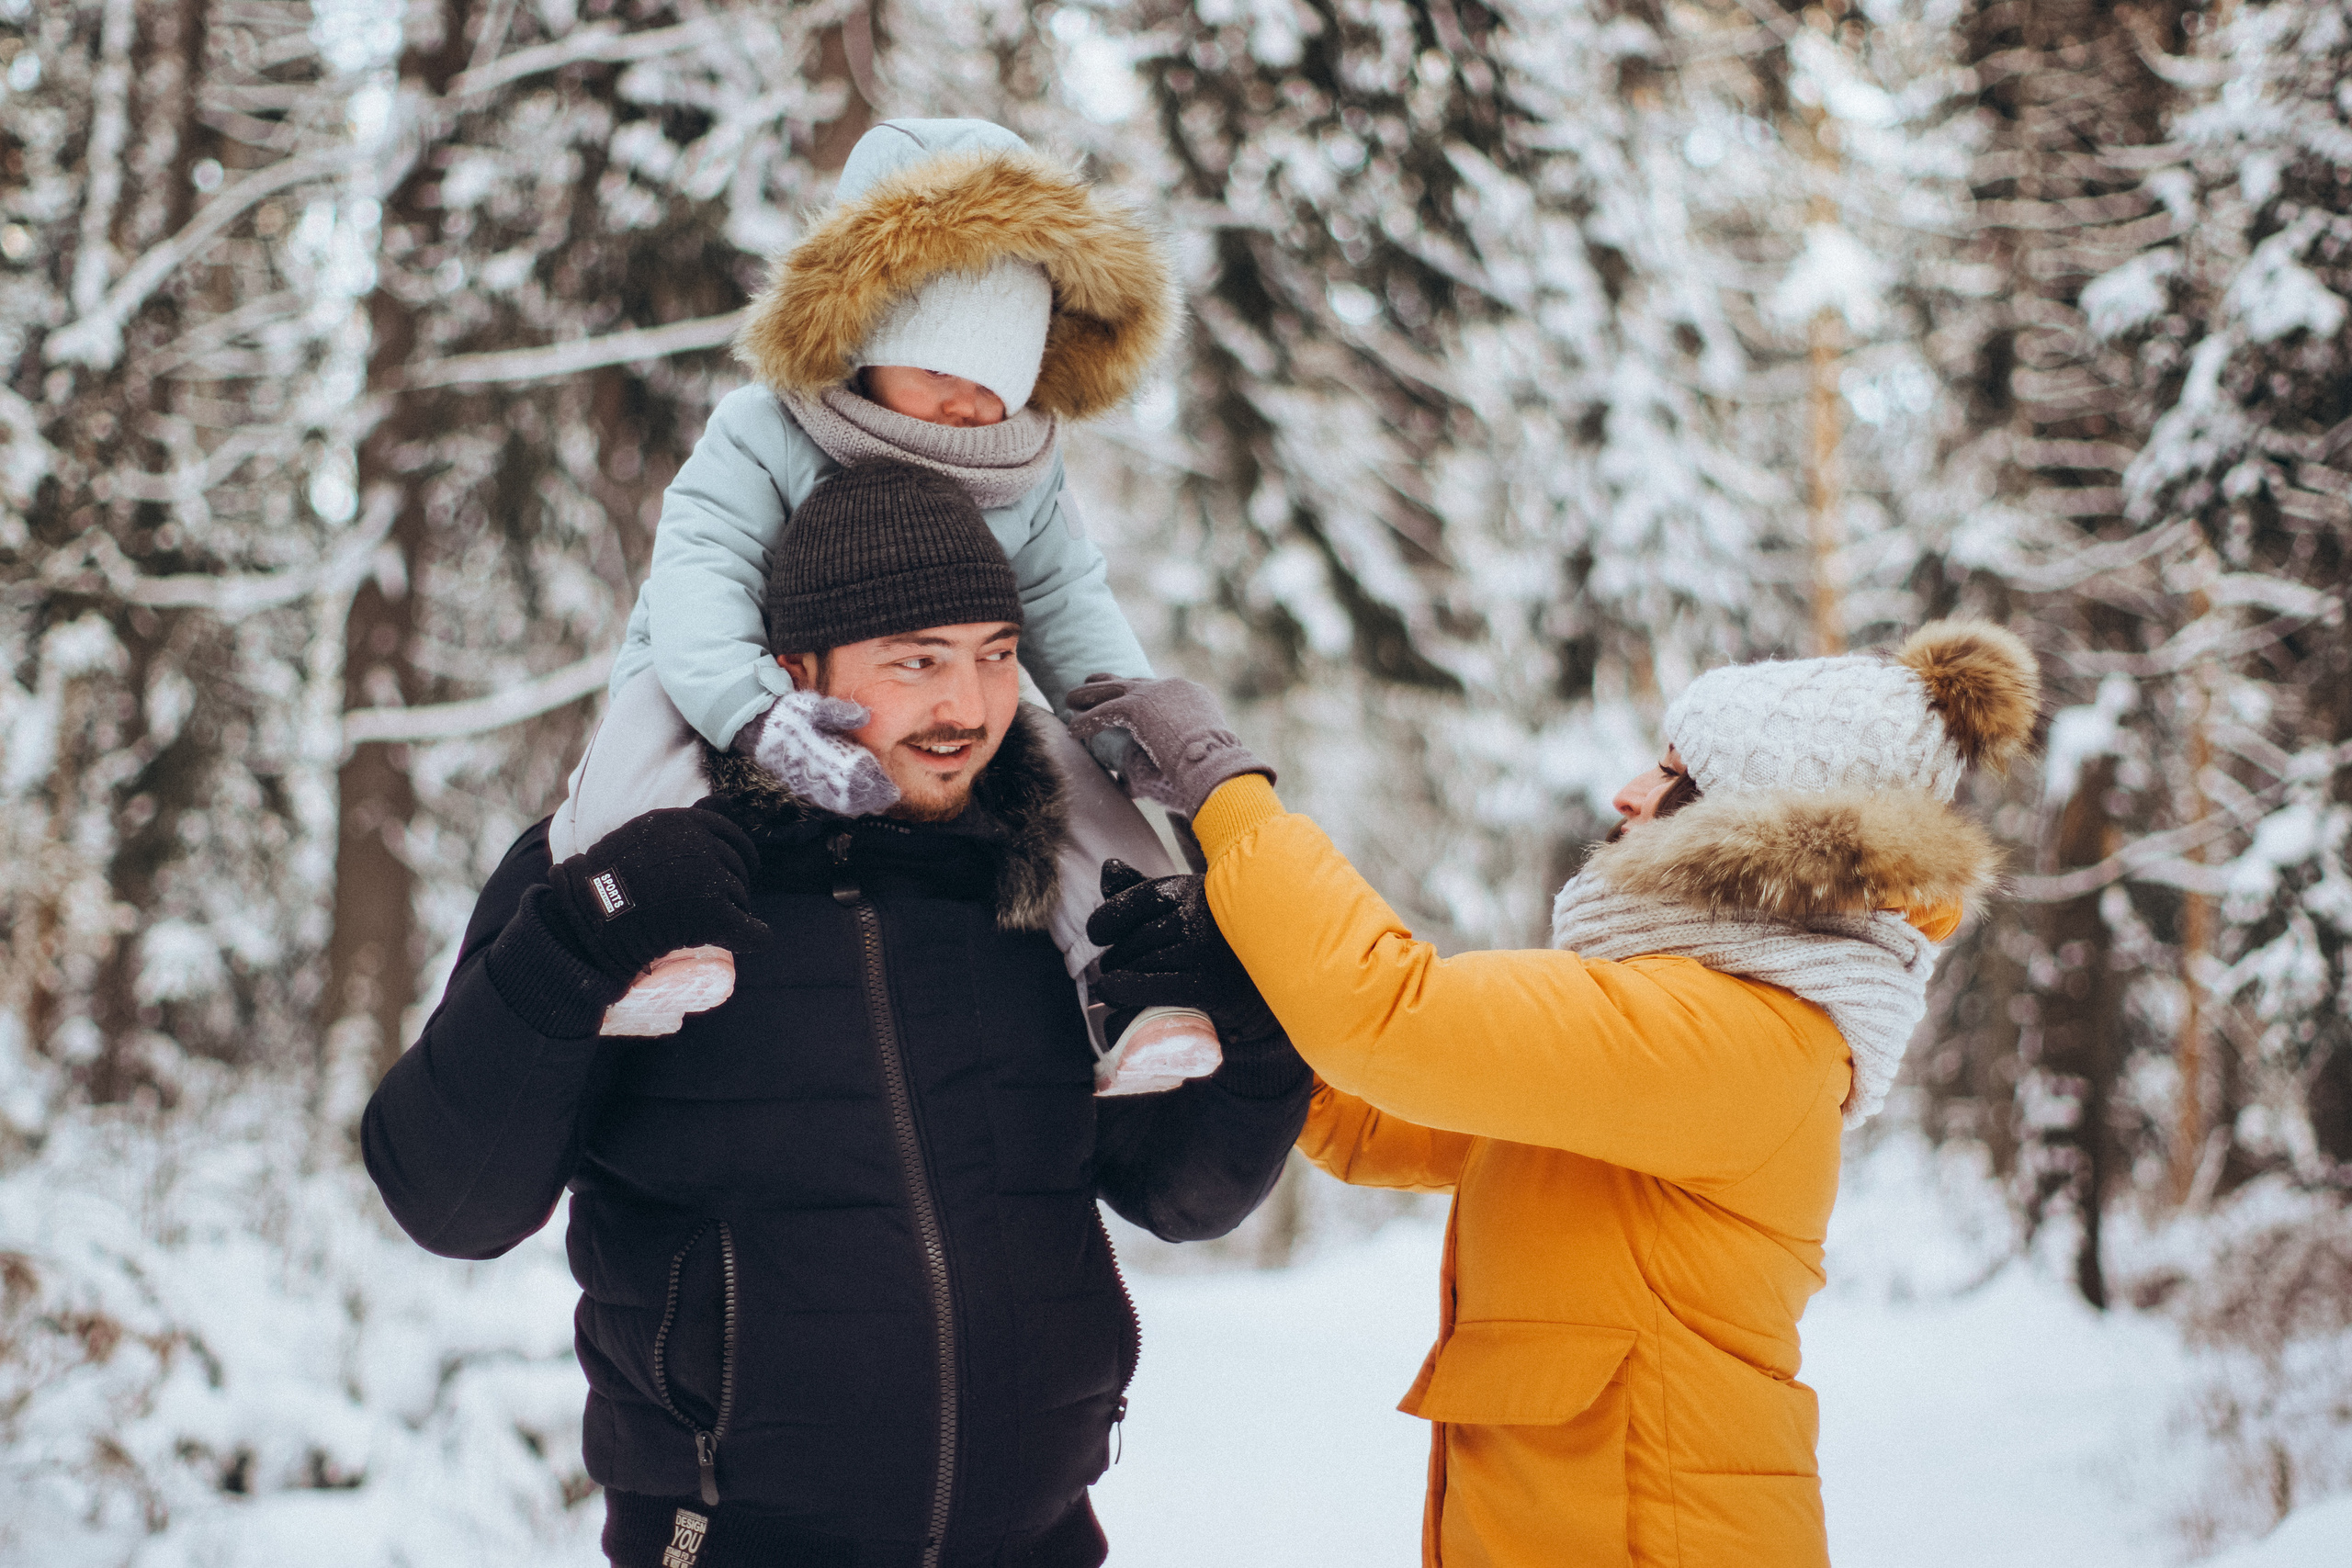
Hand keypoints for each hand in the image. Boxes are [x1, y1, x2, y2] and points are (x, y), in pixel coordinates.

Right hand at [547, 808, 771, 983]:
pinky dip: (754, 937)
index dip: (736, 857)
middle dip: (728, 888)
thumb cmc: (613, 876)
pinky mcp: (715, 913)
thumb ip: (688, 821)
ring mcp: (711, 878)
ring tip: (688, 922)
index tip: (738, 871)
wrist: (589, 913)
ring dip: (728, 913)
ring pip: (742, 900)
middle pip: (738, 870)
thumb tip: (725, 800)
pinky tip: (751, 939)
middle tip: (695, 906)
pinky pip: (752, 930)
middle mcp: (703, 845)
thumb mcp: (649, 834)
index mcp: (688, 822)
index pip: (733, 837)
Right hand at [737, 690, 899, 817]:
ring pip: (835, 801)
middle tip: (888, 801)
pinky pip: (822, 800)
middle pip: (849, 794)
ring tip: (874, 805)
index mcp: (825, 756)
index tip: (892, 790)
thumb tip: (864, 715)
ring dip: (856, 804)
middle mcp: (816, 774)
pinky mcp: (798, 785)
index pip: (857, 776)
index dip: (876, 784)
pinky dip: (839, 803)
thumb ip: (839, 712)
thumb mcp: (814, 706)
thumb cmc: (789, 713)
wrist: (755, 724)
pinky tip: (850, 803)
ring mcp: (806, 782)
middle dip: (870, 798)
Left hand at [1066, 675, 1272, 818]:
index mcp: (1194, 694)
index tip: (1127, 696)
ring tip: (1070, 700)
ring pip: (1113, 689)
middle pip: (1135, 681)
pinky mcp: (1137, 706)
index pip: (1161, 689)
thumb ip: (1185, 753)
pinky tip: (1072, 730)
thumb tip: (1171, 774)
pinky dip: (1087, 722)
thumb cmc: (1216, 769)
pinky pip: (1104, 712)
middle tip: (1092, 679)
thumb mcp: (1203, 753)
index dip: (1141, 693)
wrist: (1215, 761)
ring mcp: (1155, 693)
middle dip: (1111, 682)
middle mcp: (1174, 687)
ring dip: (1089, 695)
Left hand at [1086, 860, 1276, 1043]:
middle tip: (1113, 966)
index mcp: (1192, 891)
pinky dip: (1125, 990)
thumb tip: (1107, 869)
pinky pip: (1151, 987)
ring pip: (1139, 964)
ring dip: (1118, 976)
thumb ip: (1143, 887)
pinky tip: (1113, 992)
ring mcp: (1204, 952)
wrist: (1266, 975)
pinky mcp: (1209, 986)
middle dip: (1116, 956)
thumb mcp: (1184, 903)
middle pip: (1135, 938)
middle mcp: (1198, 917)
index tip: (1097, 934)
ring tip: (1114, 985)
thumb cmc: (1214, 937)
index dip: (1109, 917)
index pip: (1138, 899)